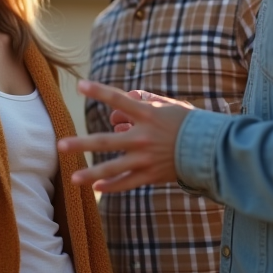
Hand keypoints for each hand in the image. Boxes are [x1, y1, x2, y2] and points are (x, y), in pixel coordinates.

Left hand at [58, 80, 194, 191]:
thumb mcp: (170, 106)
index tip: (81, 85)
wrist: (213, 149)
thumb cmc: (190, 123)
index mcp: (148, 115)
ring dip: (91, 173)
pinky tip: (96, 187)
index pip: (119, 100)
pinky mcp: (151, 175)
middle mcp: (143, 137)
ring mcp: (146, 158)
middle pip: (106, 141)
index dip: (99, 91)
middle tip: (60, 145)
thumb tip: (130, 95)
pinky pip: (128, 182)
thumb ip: (148, 101)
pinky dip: (112, 186)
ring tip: (72, 178)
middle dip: (81, 144)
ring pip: (113, 168)